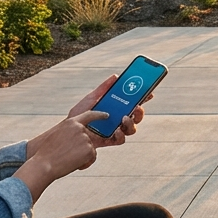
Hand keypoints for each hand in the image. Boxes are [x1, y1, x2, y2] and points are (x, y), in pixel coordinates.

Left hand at [29, 74, 150, 158]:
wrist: (67, 132)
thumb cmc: (78, 114)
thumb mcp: (91, 98)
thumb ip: (103, 88)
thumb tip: (115, 76)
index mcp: (116, 108)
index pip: (133, 102)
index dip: (143, 98)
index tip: (149, 92)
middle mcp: (118, 119)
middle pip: (136, 116)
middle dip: (140, 112)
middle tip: (137, 107)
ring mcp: (114, 130)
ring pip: (131, 128)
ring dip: (131, 123)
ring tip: (125, 118)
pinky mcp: (109, 141)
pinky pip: (121, 140)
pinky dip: (121, 135)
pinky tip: (117, 130)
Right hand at [32, 111, 104, 176]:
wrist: (44, 165)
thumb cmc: (47, 153)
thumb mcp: (57, 136)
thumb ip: (69, 133)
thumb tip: (79, 138)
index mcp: (71, 123)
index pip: (89, 115)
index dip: (99, 115)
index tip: (106, 115)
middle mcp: (80, 129)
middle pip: (89, 138)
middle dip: (82, 148)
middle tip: (69, 155)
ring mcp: (86, 139)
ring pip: (90, 149)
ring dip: (82, 156)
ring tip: (68, 160)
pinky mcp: (89, 150)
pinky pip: (92, 157)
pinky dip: (86, 163)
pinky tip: (74, 164)